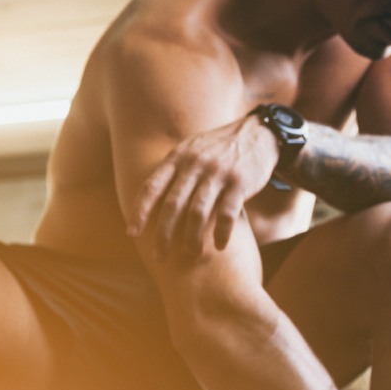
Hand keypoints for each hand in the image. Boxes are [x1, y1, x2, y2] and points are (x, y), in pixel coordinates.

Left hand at [128, 114, 278, 256]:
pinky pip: (227, 214)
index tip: (132, 234)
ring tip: (192, 253)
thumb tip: (148, 198)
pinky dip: (222, 233)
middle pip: (172, 205)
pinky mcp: (240, 182)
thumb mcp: (191, 149)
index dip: (139, 211)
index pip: (152, 187)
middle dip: (163, 234)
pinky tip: (220, 246)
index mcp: (178, 157)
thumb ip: (173, 170)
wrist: (258, 133)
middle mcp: (195, 164)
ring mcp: (218, 173)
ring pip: (197, 213)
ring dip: (192, 238)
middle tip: (159, 256)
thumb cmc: (218, 148)